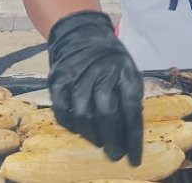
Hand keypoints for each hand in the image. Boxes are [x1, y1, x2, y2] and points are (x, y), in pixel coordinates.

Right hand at [47, 11, 142, 164]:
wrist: (80, 32)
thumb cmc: (109, 58)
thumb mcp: (128, 70)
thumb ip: (130, 98)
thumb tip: (130, 133)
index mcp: (123, 70)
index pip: (130, 109)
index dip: (132, 137)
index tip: (134, 159)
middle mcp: (100, 72)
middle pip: (106, 114)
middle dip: (112, 141)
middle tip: (116, 154)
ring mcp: (75, 76)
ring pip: (82, 116)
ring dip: (92, 136)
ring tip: (100, 141)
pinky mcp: (57, 80)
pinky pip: (62, 112)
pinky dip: (72, 126)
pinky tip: (81, 128)